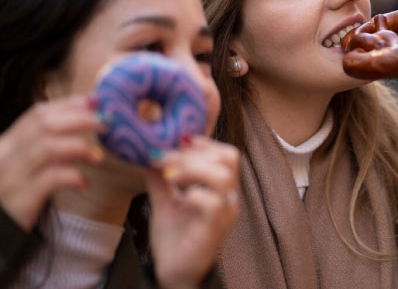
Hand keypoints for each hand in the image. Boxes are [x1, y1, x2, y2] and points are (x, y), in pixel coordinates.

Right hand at [0, 96, 104, 230]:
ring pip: (48, 147)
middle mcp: (6, 155)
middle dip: (81, 119)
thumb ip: (50, 144)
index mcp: (8, 142)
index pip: (38, 113)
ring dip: (80, 147)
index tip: (96, 104)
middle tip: (106, 124)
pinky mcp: (21, 199)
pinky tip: (84, 183)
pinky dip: (73, 176)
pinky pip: (52, 178)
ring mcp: (11, 176)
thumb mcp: (29, 164)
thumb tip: (87, 119)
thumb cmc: (20, 193)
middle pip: (45, 124)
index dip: (70, 105)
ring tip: (97, 156)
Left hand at [147, 136, 240, 288]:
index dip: (205, 143)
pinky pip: (212, 202)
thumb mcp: (164, 201)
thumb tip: (149, 152)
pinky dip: (192, 194)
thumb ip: (160, 178)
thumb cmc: (175, 239)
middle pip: (228, 157)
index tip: (179, 143)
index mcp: (220, 188)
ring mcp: (225, 212)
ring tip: (172, 179)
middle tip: (167, 161)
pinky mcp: (216, 229)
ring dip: (192, 170)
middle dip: (193, 154)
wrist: (174, 274)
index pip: (227, 153)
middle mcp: (228, 197)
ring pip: (222, 176)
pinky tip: (178, 200)